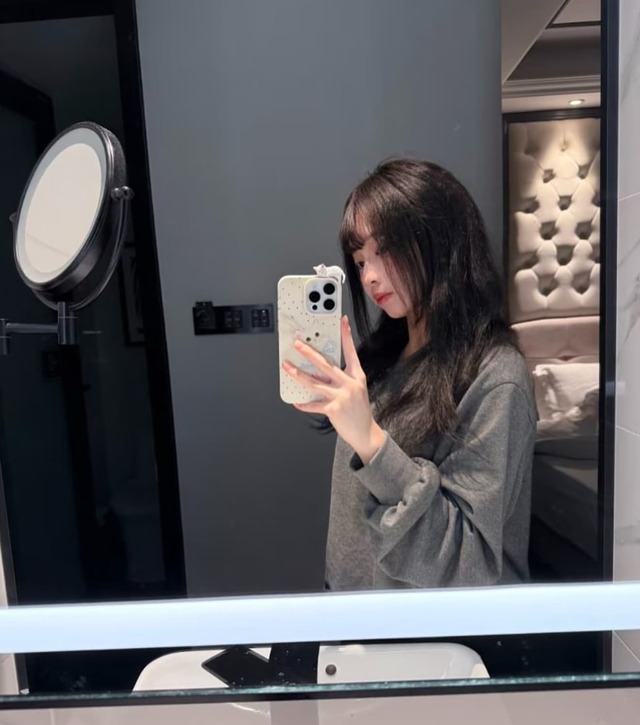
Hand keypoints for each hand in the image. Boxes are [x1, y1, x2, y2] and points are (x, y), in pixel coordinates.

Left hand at [282, 316, 385, 463]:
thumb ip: (341, 378)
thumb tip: (319, 370)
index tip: (342, 321)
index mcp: (357, 376)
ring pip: (314, 382)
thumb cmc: (358, 410)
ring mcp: (341, 396)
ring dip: (297, 374)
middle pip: (325, 364)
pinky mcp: (333, 409)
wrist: (365, 432)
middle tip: (298, 344)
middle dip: (309, 352)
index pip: (351, 352)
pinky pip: (314, 404)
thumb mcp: (356, 389)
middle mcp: (349, 384)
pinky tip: (296, 401)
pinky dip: (304, 404)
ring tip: (287, 367)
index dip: (346, 336)